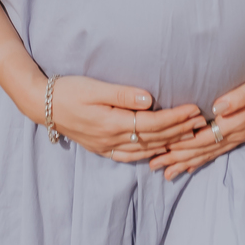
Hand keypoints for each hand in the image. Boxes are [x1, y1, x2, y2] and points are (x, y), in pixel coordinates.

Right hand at [48, 76, 203, 161]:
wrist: (43, 104)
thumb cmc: (69, 90)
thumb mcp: (95, 88)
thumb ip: (123, 94)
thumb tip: (150, 99)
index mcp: (113, 123)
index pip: (153, 123)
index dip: (176, 118)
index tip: (194, 110)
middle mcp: (112, 139)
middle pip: (153, 138)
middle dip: (179, 130)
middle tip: (201, 122)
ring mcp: (106, 147)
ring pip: (144, 150)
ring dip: (168, 143)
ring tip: (188, 136)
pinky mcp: (101, 148)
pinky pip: (130, 156)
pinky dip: (148, 154)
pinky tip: (158, 151)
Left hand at [147, 54, 244, 180]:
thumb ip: (240, 96)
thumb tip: (218, 107)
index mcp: (237, 121)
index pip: (204, 138)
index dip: (183, 145)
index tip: (162, 150)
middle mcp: (237, 131)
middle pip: (203, 149)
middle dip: (178, 158)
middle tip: (154, 166)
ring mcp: (240, 133)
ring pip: (209, 153)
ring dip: (188, 162)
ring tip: (167, 172)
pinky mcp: (242, 131)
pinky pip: (219, 150)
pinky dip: (203, 158)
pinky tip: (192, 165)